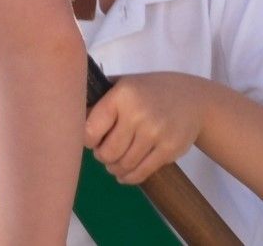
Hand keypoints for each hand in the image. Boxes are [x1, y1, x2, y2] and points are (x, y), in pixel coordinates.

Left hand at [86, 71, 214, 183]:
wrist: (191, 98)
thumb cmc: (147, 91)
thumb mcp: (121, 86)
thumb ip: (99, 102)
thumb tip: (71, 121)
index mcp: (120, 96)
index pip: (91, 129)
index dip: (87, 140)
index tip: (89, 140)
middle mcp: (138, 115)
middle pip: (108, 151)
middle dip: (101, 156)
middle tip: (101, 154)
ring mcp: (155, 134)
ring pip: (125, 163)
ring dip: (114, 168)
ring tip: (112, 164)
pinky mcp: (169, 150)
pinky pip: (143, 171)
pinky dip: (130, 177)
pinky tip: (123, 175)